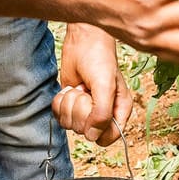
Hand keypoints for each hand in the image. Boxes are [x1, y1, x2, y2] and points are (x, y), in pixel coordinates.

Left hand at [54, 24, 130, 144]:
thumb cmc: (100, 59)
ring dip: (69, 104)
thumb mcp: (106, 86)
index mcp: (119, 111)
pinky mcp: (69, 105)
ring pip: (69, 124)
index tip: (93, 109)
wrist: (82, 42)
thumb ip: (102, 113)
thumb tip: (92, 137)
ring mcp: (85, 111)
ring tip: (79, 88)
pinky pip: (59, 116)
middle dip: (80, 109)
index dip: (97, 128)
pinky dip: (60, 102)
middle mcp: (103, 114)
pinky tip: (69, 89)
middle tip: (86, 91)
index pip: (108, 137)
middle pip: (85, 131)